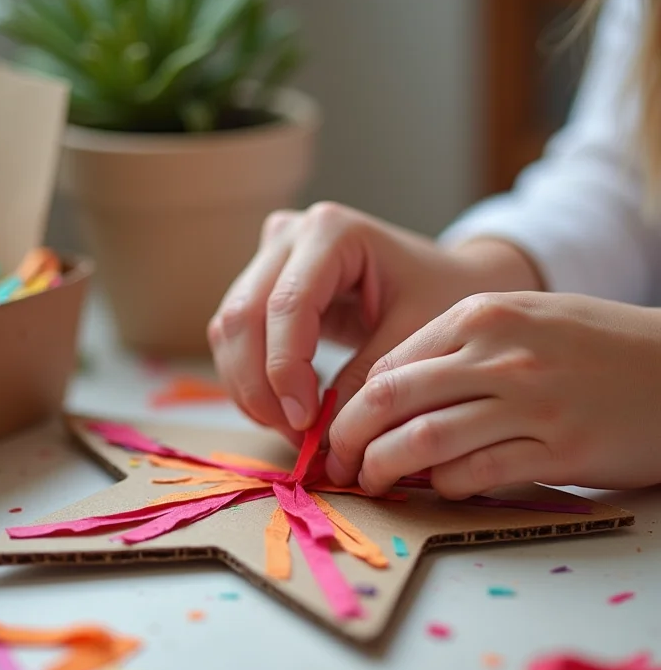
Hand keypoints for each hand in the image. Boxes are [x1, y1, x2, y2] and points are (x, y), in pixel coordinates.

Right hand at [208, 201, 539, 440]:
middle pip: (243, 317)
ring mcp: (269, 258)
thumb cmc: (439, 298)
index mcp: (331, 231)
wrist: (441, 280)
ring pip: (228, 331)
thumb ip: (366, 382)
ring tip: (292, 431)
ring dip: (251, 389)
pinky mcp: (261, 285)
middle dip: (261, 386)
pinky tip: (281, 413)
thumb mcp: (415, 338)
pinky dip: (251, 381)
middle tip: (296, 437)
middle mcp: (288, 235)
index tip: (306, 423)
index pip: (287, 306)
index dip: (286, 370)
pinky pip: (235, 339)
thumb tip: (321, 438)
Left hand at [326, 291, 660, 497]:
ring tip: (372, 481)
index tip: (341, 430)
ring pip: (422, 440)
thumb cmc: (591, 346)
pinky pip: (474, 473)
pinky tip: (437, 487)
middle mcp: (499, 354)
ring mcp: (529, 402)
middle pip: (391, 400)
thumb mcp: (519, 322)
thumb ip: (454, 353)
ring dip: (383, 468)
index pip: (391, 365)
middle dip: (350, 438)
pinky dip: (442, 486)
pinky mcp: (559, 449)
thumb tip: (387, 399)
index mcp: (482, 315)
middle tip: (338, 463)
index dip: (352, 404)